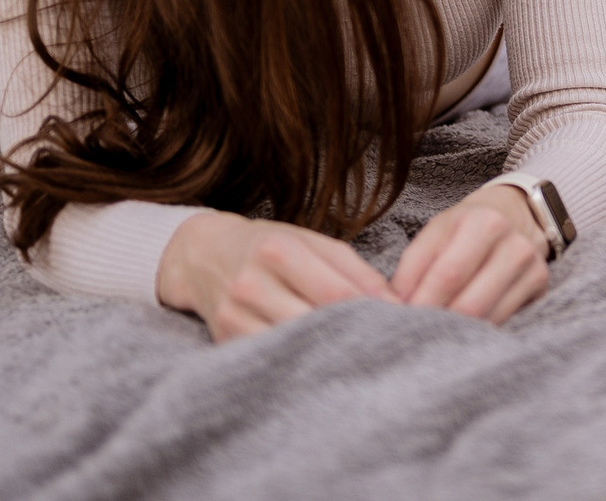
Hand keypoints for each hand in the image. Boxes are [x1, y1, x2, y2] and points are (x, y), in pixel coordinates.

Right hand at [155, 210, 397, 340]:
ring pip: (293, 346)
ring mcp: (233, 316)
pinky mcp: (224, 341)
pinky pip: (270, 359)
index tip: (400, 322)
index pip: (336, 292)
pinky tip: (320, 363)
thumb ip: (355, 270)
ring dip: (327, 353)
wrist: (204, 256)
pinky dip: (298, 362)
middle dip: (352, 335)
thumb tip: (396, 303)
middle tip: (385, 346)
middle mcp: (251, 284)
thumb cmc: (271, 247)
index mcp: (278, 251)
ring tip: (356, 356)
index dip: (372, 311)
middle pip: (314, 322)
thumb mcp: (314, 243)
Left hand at [389, 184, 551, 323]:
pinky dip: (478, 332)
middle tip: (414, 334)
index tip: (398, 318)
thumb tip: (392, 306)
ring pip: (488, 319)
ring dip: (456, 332)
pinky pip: (504, 323)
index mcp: (484, 223)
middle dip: (436, 324)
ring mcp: (533, 269)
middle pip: (470, 304)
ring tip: (434, 333)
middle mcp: (515, 245)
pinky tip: (462, 330)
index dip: (420, 303)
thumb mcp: (434, 235)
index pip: (448, 275)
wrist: (514, 216)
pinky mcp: (541, 288)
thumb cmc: (463, 229)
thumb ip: (411, 269)